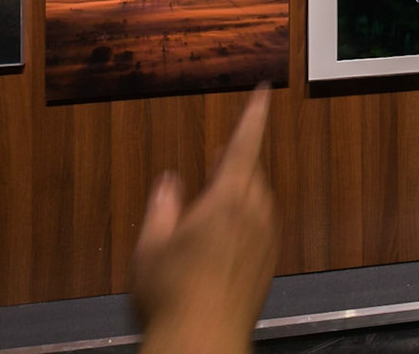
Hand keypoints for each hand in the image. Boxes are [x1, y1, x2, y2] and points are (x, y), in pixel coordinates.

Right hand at [133, 86, 278, 353]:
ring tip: (210, 209)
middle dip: (235, 162)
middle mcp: (255, 212)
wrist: (203, 340)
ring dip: (238, 194)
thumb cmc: (171, 293)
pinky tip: (220, 243)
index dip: (254, 114)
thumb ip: (162, 207)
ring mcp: (266, 238)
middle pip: (251, 172)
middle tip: (217, 160)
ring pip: (256, 200)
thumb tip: (170, 181)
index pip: (245, 144)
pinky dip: (243, 221)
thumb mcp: (150, 246)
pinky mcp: (269, 261)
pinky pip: (259, 226)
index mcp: (228, 198)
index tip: (266, 90)